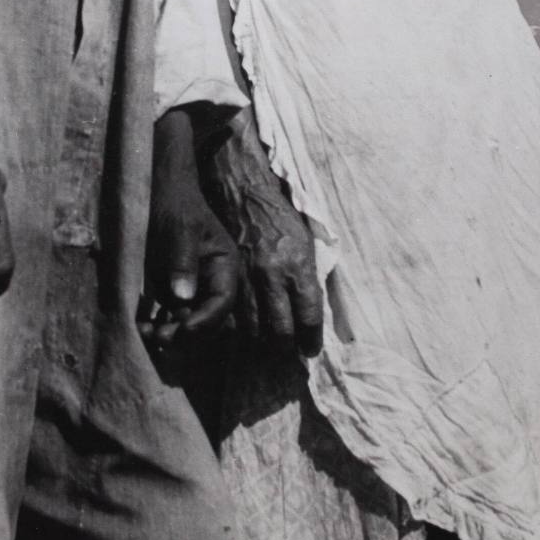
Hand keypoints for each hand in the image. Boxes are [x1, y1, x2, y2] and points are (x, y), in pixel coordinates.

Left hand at [139, 108, 239, 347]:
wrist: (156, 188)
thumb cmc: (174, 202)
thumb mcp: (180, 228)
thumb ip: (183, 261)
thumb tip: (182, 298)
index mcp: (224, 266)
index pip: (222, 302)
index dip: (205, 320)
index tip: (182, 329)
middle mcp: (211, 282)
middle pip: (204, 319)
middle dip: (184, 331)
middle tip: (160, 338)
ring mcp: (191, 287)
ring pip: (184, 321)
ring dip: (167, 332)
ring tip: (145, 334)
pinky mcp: (171, 288)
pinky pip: (167, 313)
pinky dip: (156, 323)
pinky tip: (140, 326)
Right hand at [208, 108, 322, 357]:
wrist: (242, 188)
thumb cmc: (279, 213)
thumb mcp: (306, 240)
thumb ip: (310, 276)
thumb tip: (314, 312)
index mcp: (298, 265)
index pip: (308, 318)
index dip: (310, 340)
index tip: (309, 349)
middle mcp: (272, 275)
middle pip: (279, 332)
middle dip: (284, 348)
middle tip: (287, 351)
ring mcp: (246, 277)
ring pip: (252, 330)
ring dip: (260, 343)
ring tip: (265, 344)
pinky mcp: (225, 276)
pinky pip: (230, 315)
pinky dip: (237, 328)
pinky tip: (243, 329)